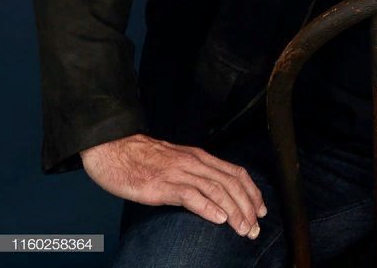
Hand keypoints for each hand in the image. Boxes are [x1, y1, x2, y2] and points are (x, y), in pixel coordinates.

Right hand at [81, 134, 264, 237]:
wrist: (115, 149)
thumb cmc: (143, 159)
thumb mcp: (176, 164)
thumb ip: (194, 175)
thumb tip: (211, 195)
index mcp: (200, 157)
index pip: (236, 172)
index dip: (252, 192)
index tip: (261, 209)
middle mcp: (195, 162)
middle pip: (231, 183)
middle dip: (247, 207)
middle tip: (255, 228)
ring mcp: (180, 173)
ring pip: (216, 190)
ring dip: (234, 211)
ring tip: (243, 228)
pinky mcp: (162, 185)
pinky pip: (191, 195)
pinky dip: (208, 207)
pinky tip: (219, 219)